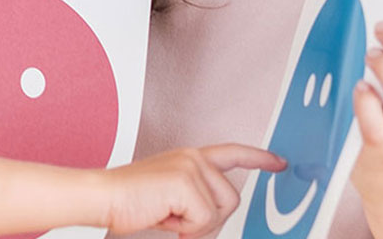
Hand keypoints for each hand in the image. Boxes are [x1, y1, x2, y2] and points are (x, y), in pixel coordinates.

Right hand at [99, 145, 285, 237]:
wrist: (103, 196)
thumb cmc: (128, 200)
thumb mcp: (170, 196)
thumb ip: (194, 196)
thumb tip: (213, 217)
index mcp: (188, 157)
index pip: (231, 153)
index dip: (259, 158)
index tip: (279, 162)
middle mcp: (192, 157)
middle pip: (232, 198)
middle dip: (210, 219)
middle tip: (179, 221)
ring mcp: (190, 167)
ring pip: (220, 211)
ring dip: (195, 225)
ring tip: (168, 215)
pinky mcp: (185, 182)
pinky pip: (205, 219)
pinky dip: (185, 228)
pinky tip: (164, 216)